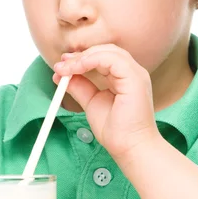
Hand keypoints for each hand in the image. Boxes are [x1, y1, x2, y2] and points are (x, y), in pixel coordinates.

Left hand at [53, 44, 160, 164]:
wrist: (129, 148)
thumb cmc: (117, 131)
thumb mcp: (91, 103)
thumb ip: (80, 87)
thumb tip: (62, 75)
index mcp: (125, 77)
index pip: (103, 57)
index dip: (82, 57)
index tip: (62, 64)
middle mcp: (133, 72)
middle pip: (106, 50)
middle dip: (81, 55)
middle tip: (61, 63)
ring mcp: (136, 74)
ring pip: (109, 51)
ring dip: (84, 57)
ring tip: (66, 68)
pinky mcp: (135, 79)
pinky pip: (112, 59)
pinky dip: (92, 60)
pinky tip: (78, 68)